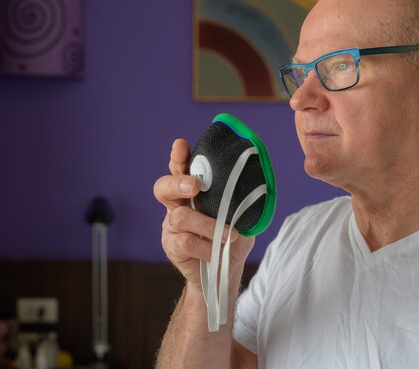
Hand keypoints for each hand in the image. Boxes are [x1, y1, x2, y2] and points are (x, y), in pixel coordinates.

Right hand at [153, 139, 254, 288]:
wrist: (225, 273)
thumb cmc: (231, 239)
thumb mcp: (241, 216)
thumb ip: (241, 199)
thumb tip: (255, 181)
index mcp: (192, 191)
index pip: (181, 168)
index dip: (178, 157)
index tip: (181, 145)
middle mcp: (178, 205)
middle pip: (163, 187)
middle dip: (178, 182)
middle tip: (195, 186)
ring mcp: (172, 226)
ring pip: (180, 217)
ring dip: (207, 224)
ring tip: (227, 234)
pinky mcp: (172, 246)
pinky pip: (185, 241)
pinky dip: (206, 245)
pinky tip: (217, 250)